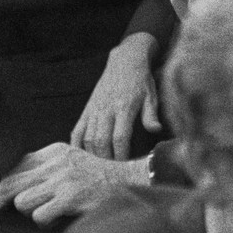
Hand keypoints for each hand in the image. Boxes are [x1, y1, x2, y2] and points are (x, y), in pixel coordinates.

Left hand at [0, 143, 144, 225]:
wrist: (131, 182)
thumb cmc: (97, 180)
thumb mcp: (70, 164)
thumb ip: (44, 171)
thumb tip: (12, 192)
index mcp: (52, 152)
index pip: (13, 170)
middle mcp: (55, 162)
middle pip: (9, 184)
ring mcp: (62, 178)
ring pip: (23, 202)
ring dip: (33, 212)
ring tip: (53, 210)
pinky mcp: (70, 196)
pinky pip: (39, 216)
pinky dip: (46, 221)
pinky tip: (60, 217)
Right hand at [74, 33, 160, 158]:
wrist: (124, 62)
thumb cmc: (141, 81)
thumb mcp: (151, 96)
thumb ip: (151, 114)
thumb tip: (156, 130)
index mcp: (124, 107)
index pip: (120, 137)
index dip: (122, 155)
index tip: (126, 166)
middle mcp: (106, 109)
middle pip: (101, 141)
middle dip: (106, 159)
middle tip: (113, 171)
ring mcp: (94, 110)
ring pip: (88, 138)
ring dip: (93, 155)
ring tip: (101, 167)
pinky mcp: (87, 109)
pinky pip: (77, 130)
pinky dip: (77, 145)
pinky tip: (81, 156)